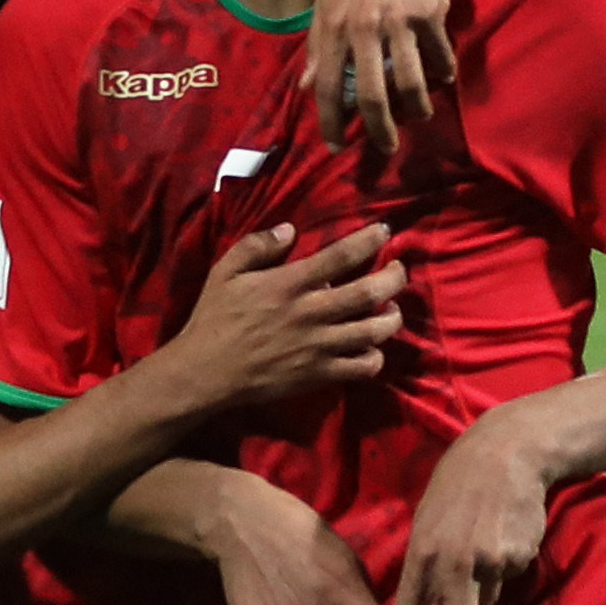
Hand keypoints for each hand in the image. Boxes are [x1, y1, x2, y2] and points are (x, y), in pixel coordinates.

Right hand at [171, 223, 405, 406]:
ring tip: (391, 308)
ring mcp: (319, 346)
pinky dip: (375, 356)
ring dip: (392, 317)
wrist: (206, 372)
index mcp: (290, 284)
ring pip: (374, 331)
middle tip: (400, 269)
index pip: (341, 256)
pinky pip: (362, 367)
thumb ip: (256, 246)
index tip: (385, 232)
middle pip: (369, 292)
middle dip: (394, 277)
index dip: (369, 241)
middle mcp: (311, 313)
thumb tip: (290, 230)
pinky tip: (371, 348)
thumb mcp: (225, 272)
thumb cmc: (214, 318)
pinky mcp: (319, 374)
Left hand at [302, 0, 453, 153]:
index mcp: (332, 25)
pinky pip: (438, 57)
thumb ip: (317, 46)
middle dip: (379, 129)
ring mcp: (397, 20)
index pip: (326, 86)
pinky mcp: (428, 12)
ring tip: (420, 116)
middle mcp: (361, 26)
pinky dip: (441, 74)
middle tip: (385, 148)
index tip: (337, 146)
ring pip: (409, 83)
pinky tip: (441, 78)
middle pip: (369, 94)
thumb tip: (305, 88)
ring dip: (417, 109)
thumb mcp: (326, 2)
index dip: (330, 121)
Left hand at [391, 405, 550, 604]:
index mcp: (420, 557)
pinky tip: (506, 534)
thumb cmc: (460, 489)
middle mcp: (448, 565)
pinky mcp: (513, 557)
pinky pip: (510, 579)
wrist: (504, 452)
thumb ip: (428, 576)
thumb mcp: (430, 526)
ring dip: (486, 604)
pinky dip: (508, 566)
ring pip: (486, 604)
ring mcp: (484, 563)